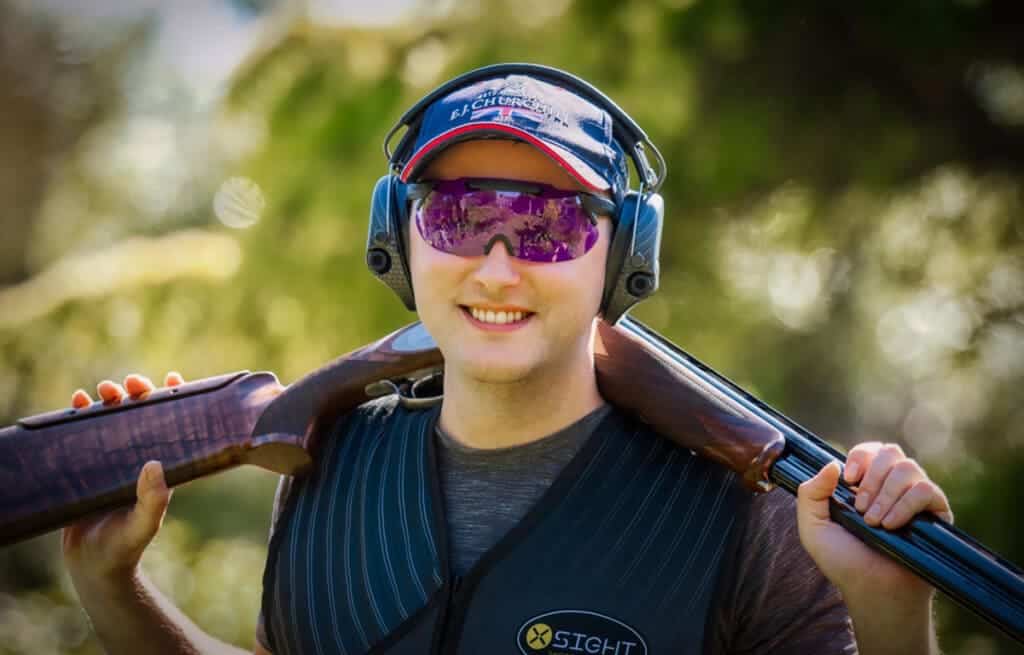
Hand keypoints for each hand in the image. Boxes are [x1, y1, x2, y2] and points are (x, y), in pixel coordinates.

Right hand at [62, 372, 184, 587]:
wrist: (93, 566)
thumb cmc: (126, 547)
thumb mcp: (145, 524)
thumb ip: (153, 499)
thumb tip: (155, 465)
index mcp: (161, 466)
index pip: (173, 425)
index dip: (175, 400)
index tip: (174, 379)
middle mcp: (138, 457)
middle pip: (140, 414)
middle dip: (136, 392)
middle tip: (130, 384)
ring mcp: (112, 460)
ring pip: (112, 418)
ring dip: (109, 399)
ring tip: (102, 391)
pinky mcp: (87, 465)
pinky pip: (84, 432)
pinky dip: (81, 414)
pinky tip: (77, 401)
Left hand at [796, 442, 951, 604]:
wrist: (872, 591)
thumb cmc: (843, 561)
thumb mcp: (813, 527)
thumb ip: (810, 493)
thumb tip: (831, 464)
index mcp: (866, 484)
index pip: (870, 451)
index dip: (860, 458)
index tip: (848, 480)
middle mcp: (892, 486)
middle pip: (890, 452)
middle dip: (872, 477)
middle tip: (861, 508)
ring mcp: (915, 499)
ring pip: (908, 468)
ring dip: (886, 494)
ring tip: (875, 523)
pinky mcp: (936, 514)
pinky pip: (926, 490)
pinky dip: (905, 504)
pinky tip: (891, 526)